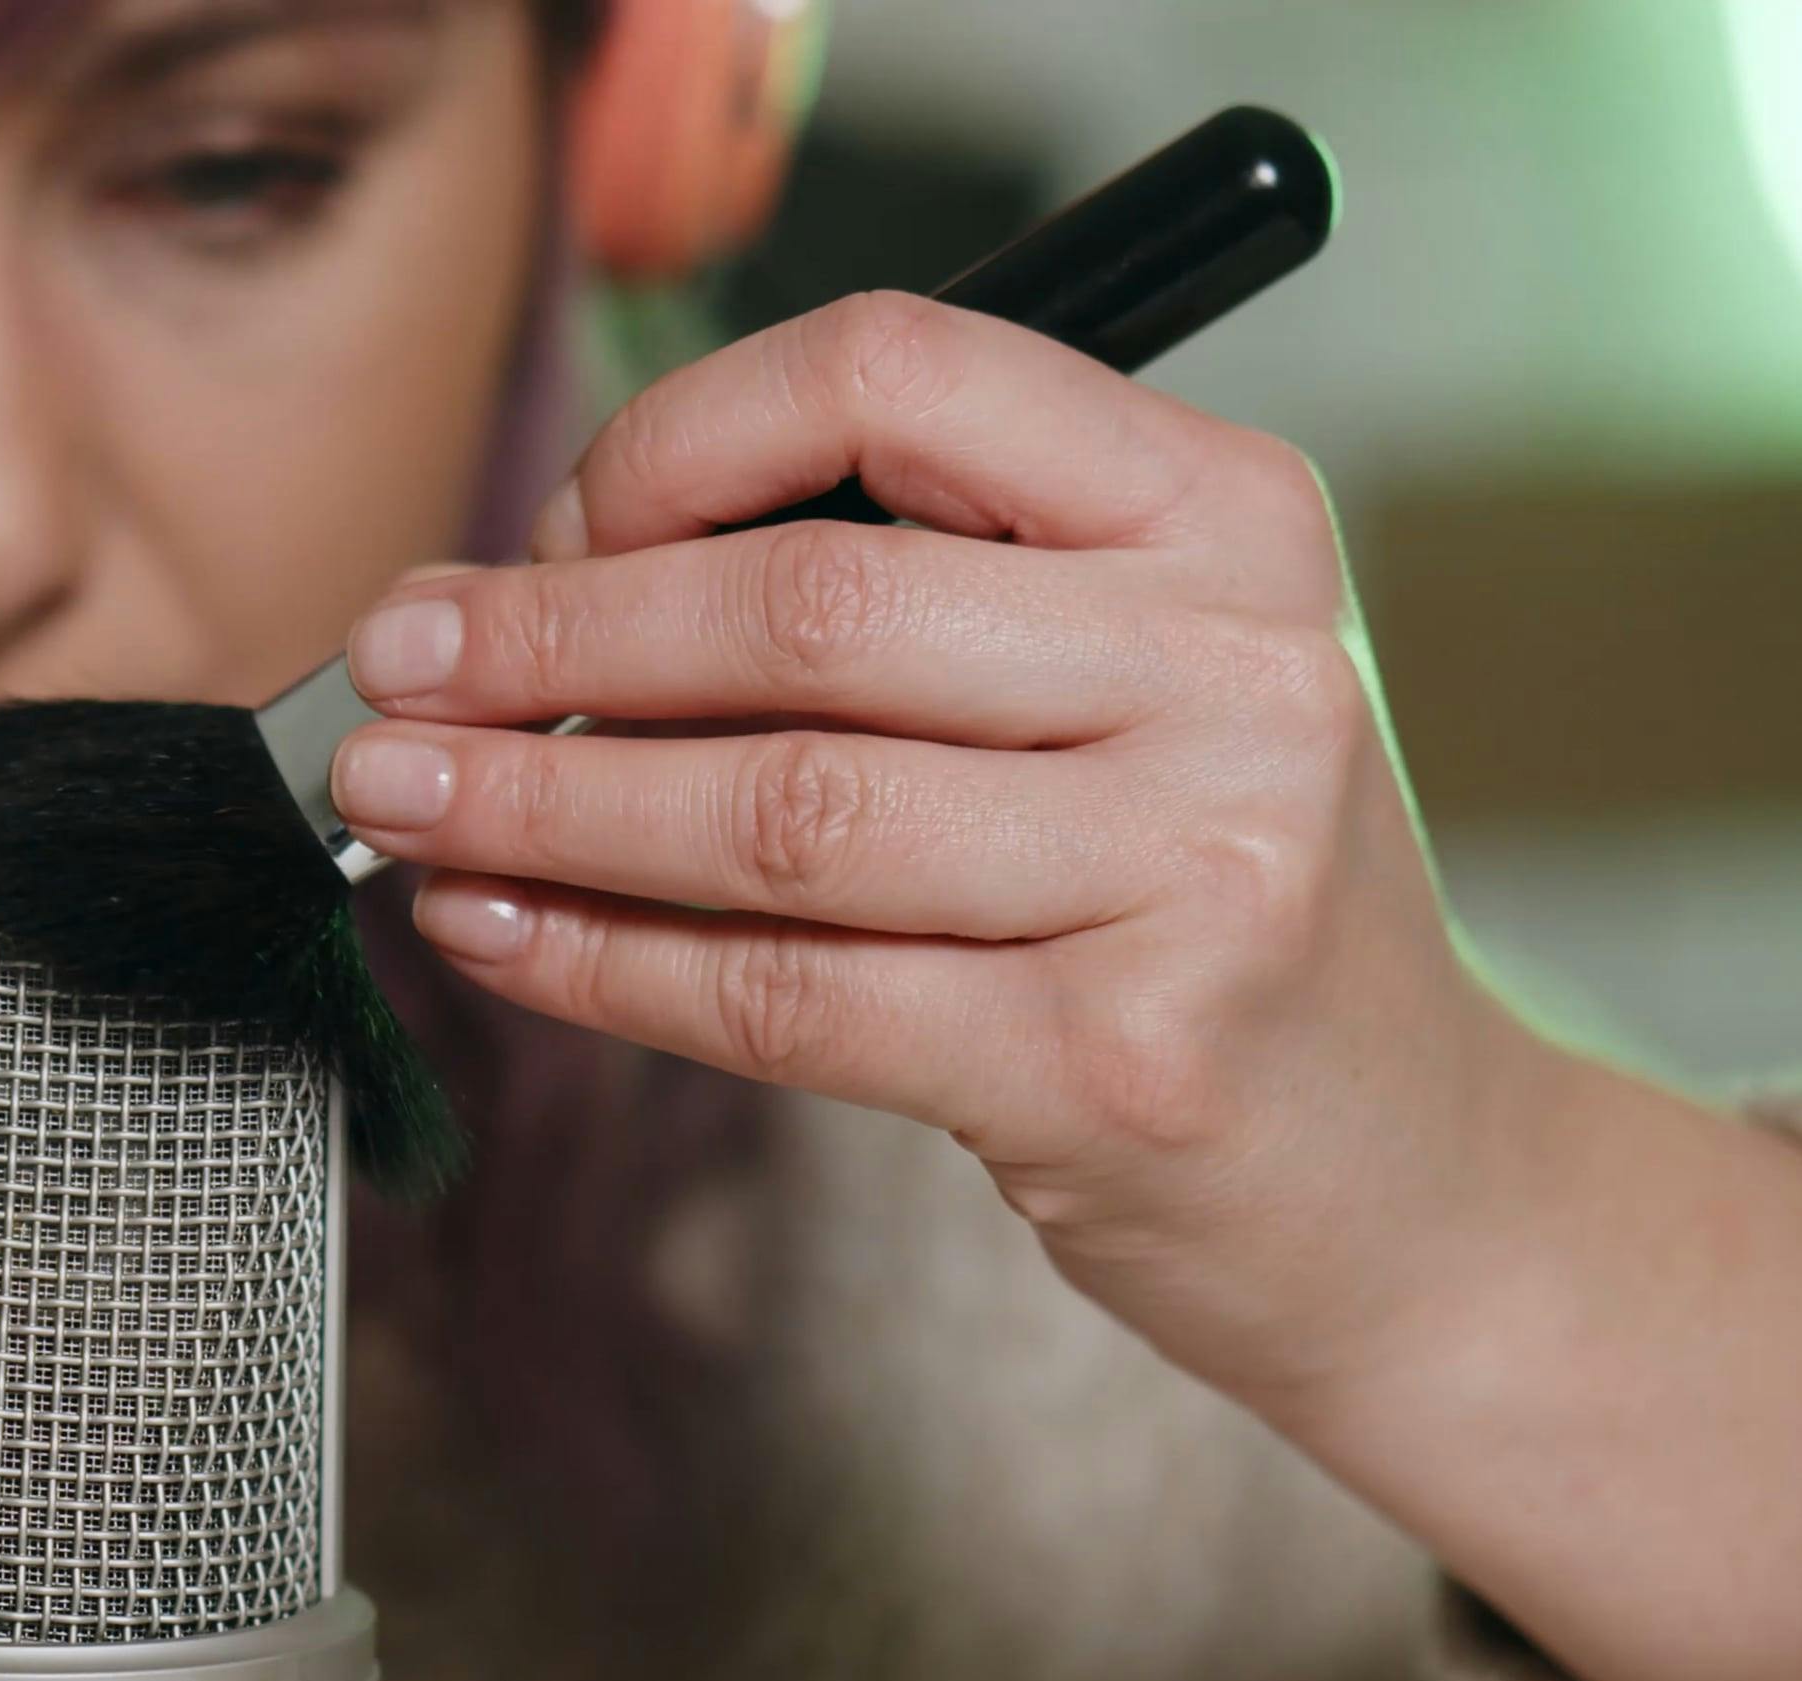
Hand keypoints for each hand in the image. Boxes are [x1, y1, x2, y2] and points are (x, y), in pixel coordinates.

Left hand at [335, 291, 1526, 1400]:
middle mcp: (1232, 668)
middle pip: (801, 610)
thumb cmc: (1207, 906)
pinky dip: (599, 962)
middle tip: (391, 669)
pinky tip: (493, 931)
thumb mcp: (1128, 684)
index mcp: (1228, 512)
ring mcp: (1194, 873)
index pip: (899, 373)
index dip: (681, 443)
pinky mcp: (1116, 1066)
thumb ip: (908, 599)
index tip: (549, 531)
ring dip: (535, 806)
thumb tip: (544, 587)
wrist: (1411, 1187)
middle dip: (545, 641)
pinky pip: (783, 995)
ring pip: (771, 813)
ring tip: (398, 801)